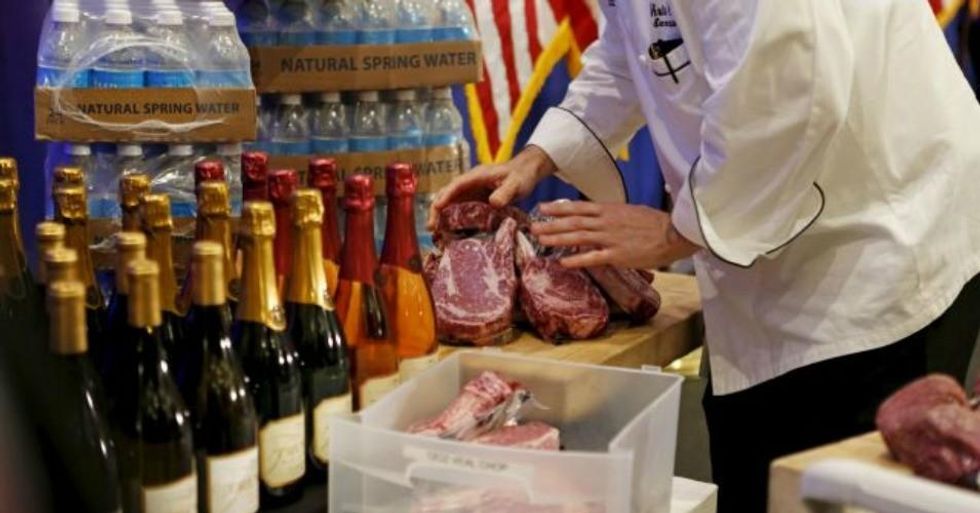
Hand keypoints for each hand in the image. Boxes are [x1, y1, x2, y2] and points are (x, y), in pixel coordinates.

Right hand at [427, 145, 556, 229]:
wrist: (526, 173)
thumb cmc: (521, 176)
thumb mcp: (516, 184)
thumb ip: (505, 193)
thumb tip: (493, 203)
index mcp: (477, 176)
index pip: (456, 185)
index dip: (445, 196)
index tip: (436, 207)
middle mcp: (469, 183)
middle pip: (447, 194)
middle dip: (437, 209)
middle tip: (432, 227)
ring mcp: (470, 192)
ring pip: (450, 203)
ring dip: (441, 216)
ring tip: (435, 233)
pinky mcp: (474, 201)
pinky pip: (459, 210)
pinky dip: (452, 220)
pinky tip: (448, 233)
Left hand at [531, 201, 700, 268]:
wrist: (674, 233)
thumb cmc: (654, 223)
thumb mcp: (629, 212)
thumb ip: (611, 215)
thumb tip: (596, 217)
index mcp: (609, 210)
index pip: (578, 207)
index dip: (559, 208)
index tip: (542, 208)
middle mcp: (606, 222)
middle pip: (573, 222)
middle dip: (551, 224)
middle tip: (533, 226)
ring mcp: (611, 238)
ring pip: (579, 237)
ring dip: (558, 239)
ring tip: (541, 240)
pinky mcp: (618, 255)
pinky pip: (593, 257)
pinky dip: (577, 259)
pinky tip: (562, 262)